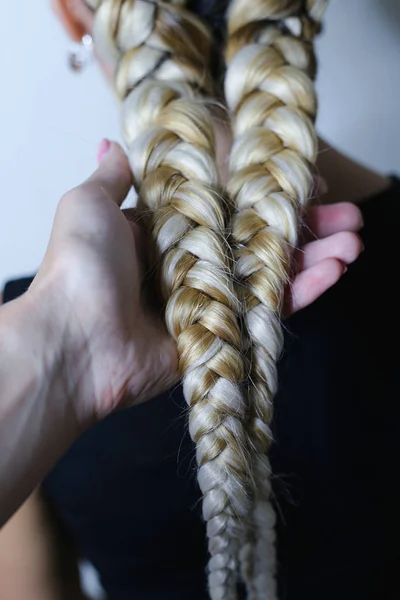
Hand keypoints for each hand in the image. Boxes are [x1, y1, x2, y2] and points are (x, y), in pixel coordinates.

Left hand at [27, 142, 361, 424]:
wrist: (74, 340)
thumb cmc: (80, 267)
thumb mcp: (89, 205)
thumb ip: (113, 176)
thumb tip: (112, 142)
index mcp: (165, 232)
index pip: (228, 207)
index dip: (264, 194)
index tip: (301, 181)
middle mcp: (191, 264)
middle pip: (258, 240)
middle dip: (304, 226)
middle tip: (346, 214)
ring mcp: (210, 300)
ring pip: (272, 274)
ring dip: (315, 257)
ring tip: (354, 239)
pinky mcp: (222, 334)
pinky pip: (268, 311)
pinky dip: (303, 291)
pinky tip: (335, 270)